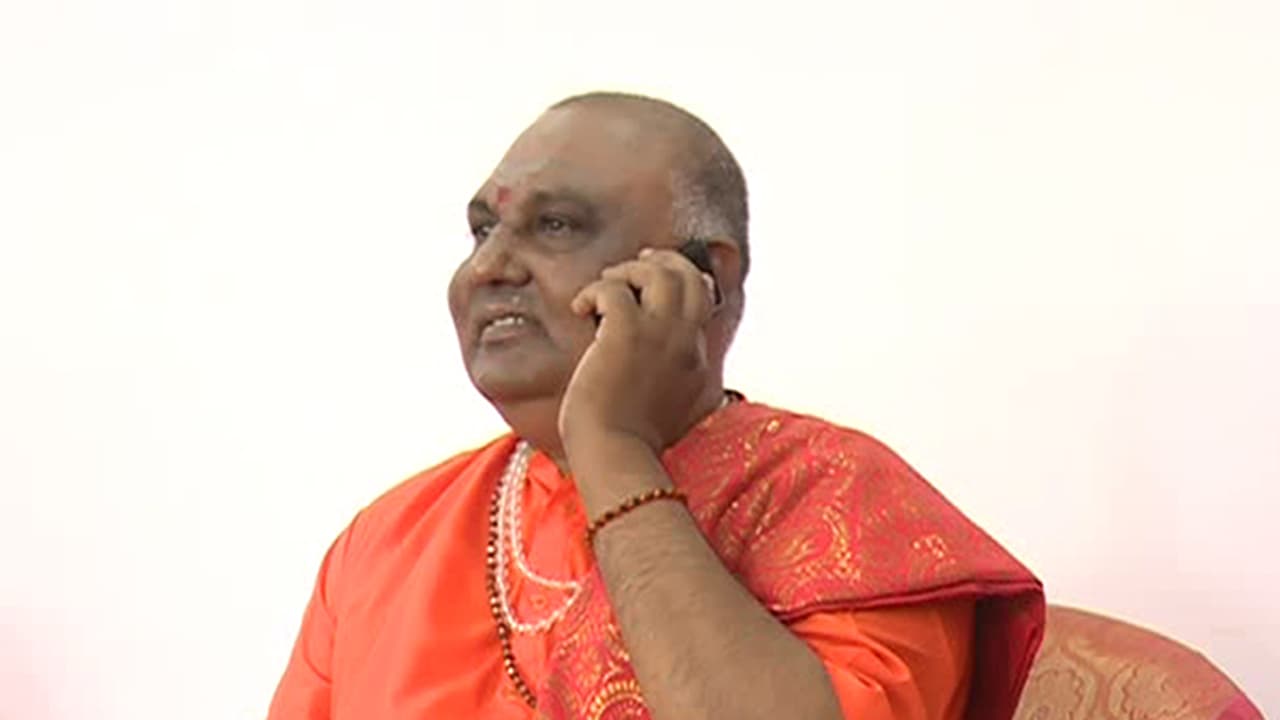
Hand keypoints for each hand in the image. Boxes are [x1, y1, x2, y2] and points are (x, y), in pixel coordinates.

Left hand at [559, 248, 717, 461]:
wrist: (616, 454)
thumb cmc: (629, 441)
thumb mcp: (668, 407)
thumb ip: (671, 379)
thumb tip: (654, 362)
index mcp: (697, 359)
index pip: (703, 298)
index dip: (680, 278)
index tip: (653, 277)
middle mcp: (686, 341)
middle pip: (689, 275)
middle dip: (661, 261)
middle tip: (633, 265)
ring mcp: (659, 336)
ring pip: (659, 272)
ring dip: (626, 272)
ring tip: (602, 292)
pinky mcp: (625, 335)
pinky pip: (613, 289)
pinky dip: (594, 291)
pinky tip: (580, 309)